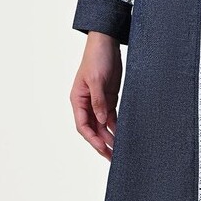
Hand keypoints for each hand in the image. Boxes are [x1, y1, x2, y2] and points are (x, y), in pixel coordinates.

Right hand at [70, 33, 121, 159]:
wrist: (107, 42)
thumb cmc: (97, 57)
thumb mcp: (97, 79)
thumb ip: (98, 101)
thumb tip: (102, 121)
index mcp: (78, 100)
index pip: (83, 125)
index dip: (92, 138)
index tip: (103, 148)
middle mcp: (86, 104)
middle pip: (93, 129)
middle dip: (101, 144)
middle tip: (112, 157)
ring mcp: (98, 102)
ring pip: (102, 126)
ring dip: (109, 138)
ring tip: (118, 151)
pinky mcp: (109, 98)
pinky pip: (112, 117)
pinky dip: (116, 127)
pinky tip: (122, 136)